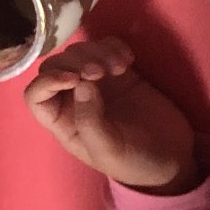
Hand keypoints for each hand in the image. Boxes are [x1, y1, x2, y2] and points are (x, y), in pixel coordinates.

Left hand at [24, 38, 201, 192]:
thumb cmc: (133, 162)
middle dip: (76, 62)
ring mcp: (98, 83)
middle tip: (101, 72)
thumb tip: (80, 84)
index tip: (75, 79)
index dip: (48, 81)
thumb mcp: (108, 150)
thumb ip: (90, 120)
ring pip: (80, 53)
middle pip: (57, 66)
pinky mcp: (121, 73)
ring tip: (121, 67)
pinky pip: (107, 48)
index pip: (37, 95)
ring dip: (97, 53)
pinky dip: (114, 46)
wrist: (172, 157)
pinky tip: (129, 60)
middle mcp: (74, 99)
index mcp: (63, 121)